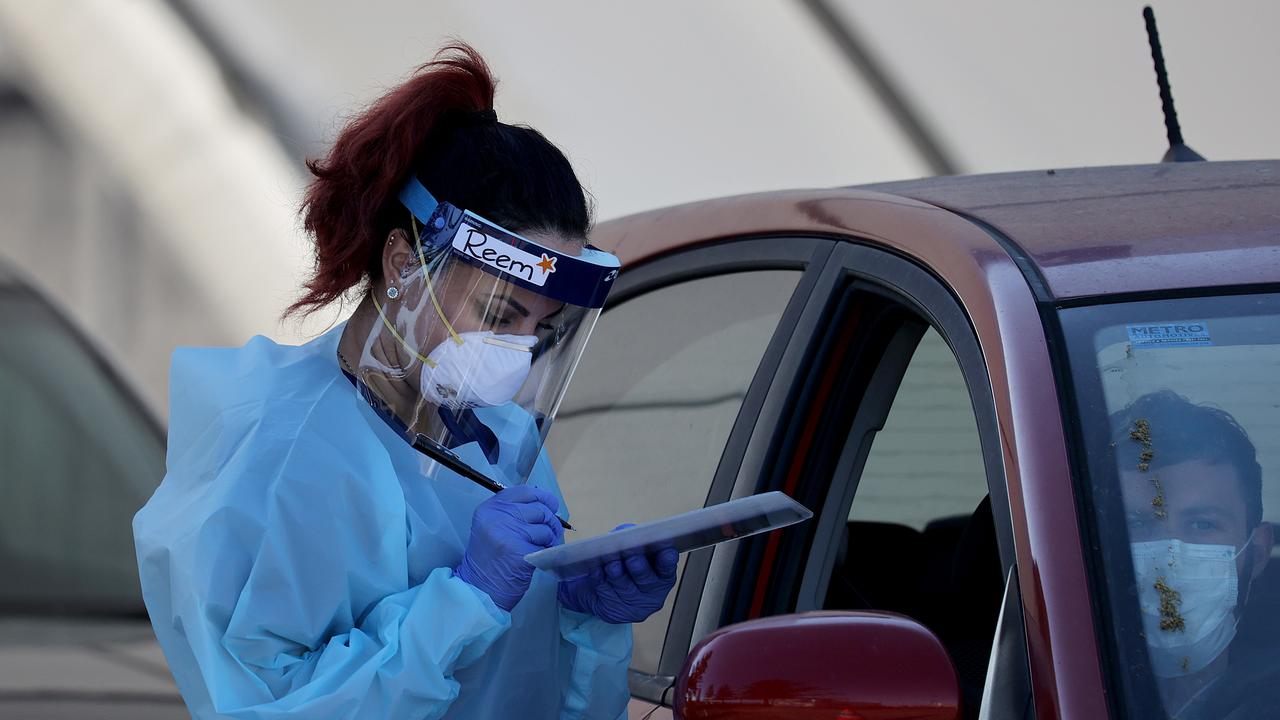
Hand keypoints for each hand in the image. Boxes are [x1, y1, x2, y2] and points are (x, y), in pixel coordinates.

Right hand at [456, 486, 563, 610]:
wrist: (479, 589)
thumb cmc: (489, 559)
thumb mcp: (493, 527)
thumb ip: (513, 512)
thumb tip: (544, 503)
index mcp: (491, 508)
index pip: (525, 491)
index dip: (542, 497)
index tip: (551, 505)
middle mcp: (499, 517)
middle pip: (539, 509)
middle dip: (551, 521)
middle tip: (550, 534)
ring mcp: (510, 533)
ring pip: (545, 528)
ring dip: (550, 539)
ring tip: (542, 548)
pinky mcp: (521, 552)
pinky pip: (545, 546)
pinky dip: (546, 552)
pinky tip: (537, 559)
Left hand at [557, 525, 678, 623]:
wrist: (597, 589)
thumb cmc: (622, 563)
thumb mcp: (630, 549)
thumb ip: (631, 538)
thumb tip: (625, 531)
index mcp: (662, 577)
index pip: (667, 569)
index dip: (667, 561)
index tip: (666, 551)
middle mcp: (651, 594)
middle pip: (646, 580)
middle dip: (639, 568)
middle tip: (633, 558)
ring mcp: (632, 606)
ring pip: (625, 588)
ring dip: (617, 574)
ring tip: (612, 564)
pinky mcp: (612, 611)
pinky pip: (605, 593)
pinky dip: (600, 579)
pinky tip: (596, 570)